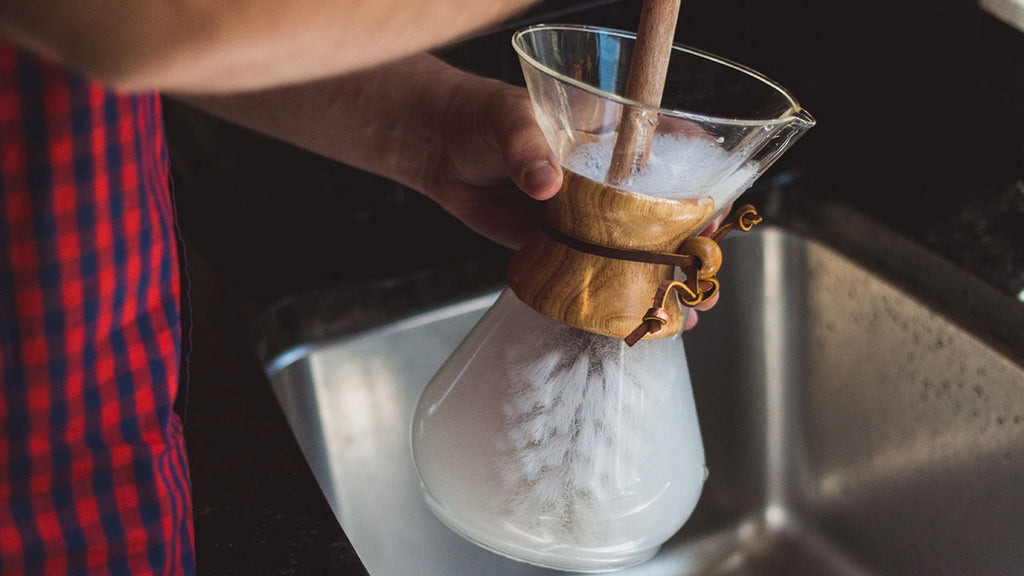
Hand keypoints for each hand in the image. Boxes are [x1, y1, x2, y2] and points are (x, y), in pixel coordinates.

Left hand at [422, 73, 722, 330]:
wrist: (439, 150)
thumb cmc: (480, 116)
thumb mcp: (509, 119)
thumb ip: (529, 148)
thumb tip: (546, 183)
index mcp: (611, 135)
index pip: (674, 151)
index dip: (703, 178)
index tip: (718, 207)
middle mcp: (609, 177)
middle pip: (667, 211)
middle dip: (695, 242)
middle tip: (706, 270)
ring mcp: (589, 215)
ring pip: (639, 249)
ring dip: (667, 278)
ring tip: (691, 307)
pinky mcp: (564, 245)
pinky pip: (597, 272)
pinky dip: (621, 296)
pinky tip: (642, 320)